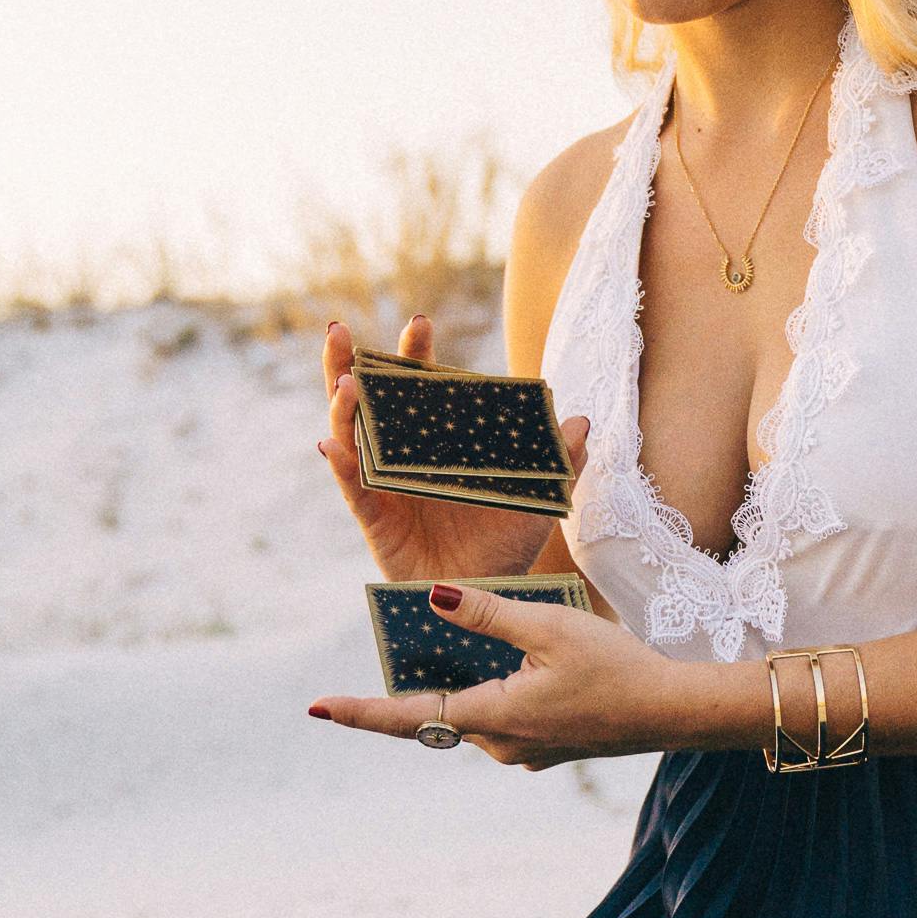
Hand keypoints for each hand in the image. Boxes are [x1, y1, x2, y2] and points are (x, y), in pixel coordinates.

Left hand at [307, 581, 732, 770]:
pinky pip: (499, 717)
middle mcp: (500, 744)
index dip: (359, 712)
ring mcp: (524, 750)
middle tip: (397, 651)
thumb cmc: (616, 667)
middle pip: (438, 712)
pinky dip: (490, 689)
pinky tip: (508, 660)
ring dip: (460, 682)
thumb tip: (431, 597)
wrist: (673, 711)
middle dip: (416, 683)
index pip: (409, 716)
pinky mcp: (545, 745)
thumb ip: (486, 613)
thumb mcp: (548, 626)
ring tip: (453, 641)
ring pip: (471, 712)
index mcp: (493, 716)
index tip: (316, 708)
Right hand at [320, 317, 589, 585]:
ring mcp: (382, 484)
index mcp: (437, 439)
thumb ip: (562, 459)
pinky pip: (352, 487)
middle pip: (364, 399)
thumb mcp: (542, 497)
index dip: (414, 352)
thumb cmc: (508, 545)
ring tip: (346, 383)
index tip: (419, 321)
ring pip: (347, 436)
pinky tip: (335, 446)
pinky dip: (342, 465)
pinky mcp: (373, 518)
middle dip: (348, 362)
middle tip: (340, 330)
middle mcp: (401, 454)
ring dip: (342, 406)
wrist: (488, 595)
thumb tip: (581, 420)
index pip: (418, 385)